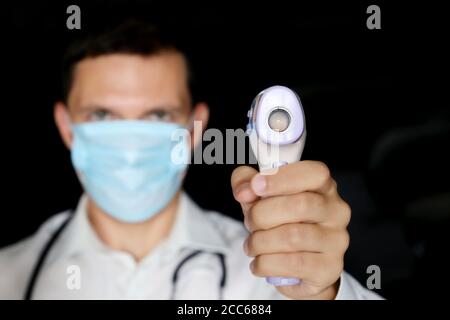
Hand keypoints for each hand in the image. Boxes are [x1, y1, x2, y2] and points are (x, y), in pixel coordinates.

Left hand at [231, 161, 350, 299]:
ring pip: (293, 237)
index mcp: (323, 186)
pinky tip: (259, 262)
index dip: (282, 177)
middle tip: (249, 222)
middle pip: (300, 205)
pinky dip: (266, 263)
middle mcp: (336, 211)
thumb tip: (244, 191)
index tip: (256, 185)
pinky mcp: (329, 268)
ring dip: (260, 241)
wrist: (298, 265)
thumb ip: (247, 182)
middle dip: (262, 214)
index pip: (313, 173)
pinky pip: (293, 264)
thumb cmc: (280, 221)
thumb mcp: (260, 196)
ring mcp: (336, 240)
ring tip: (252, 245)